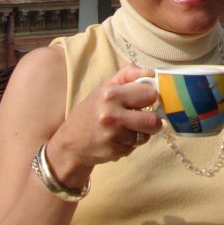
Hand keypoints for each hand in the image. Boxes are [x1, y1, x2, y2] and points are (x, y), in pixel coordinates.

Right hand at [44, 64, 160, 188]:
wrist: (70, 143)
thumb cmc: (91, 111)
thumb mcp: (105, 87)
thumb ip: (127, 75)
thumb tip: (151, 72)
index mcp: (111, 94)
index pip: (150, 94)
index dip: (149, 97)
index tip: (144, 100)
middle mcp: (112, 115)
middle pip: (153, 119)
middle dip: (152, 120)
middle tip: (143, 118)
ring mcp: (113, 135)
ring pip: (146, 135)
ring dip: (140, 133)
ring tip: (126, 128)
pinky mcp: (115, 151)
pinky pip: (135, 146)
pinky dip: (131, 143)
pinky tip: (118, 139)